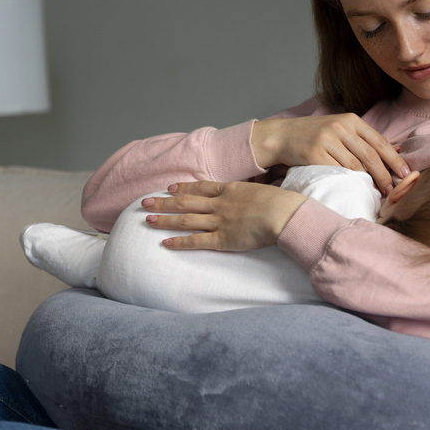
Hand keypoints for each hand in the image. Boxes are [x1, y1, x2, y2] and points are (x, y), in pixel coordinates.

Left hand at [141, 181, 306, 250]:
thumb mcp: (262, 189)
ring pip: (185, 220)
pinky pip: (196, 241)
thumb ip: (250, 193)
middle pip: (185, 202)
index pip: (200, 187)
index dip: (183, 187)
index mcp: (229, 190)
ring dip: (165, 219)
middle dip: (164, 202)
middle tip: (145, 202)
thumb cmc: (281, 202)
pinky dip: (179, 242)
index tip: (169, 187)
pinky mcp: (223, 240)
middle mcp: (219, 204)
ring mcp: (219, 221)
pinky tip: (165, 242)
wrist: (284, 214)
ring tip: (148, 220)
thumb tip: (249, 196)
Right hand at [251, 114, 409, 193]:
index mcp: (351, 120)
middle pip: (371, 155)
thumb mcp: (339, 129)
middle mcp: (340, 128)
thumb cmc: (314, 135)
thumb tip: (394, 151)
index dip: (395, 160)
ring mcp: (327, 140)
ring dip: (369, 182)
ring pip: (356, 166)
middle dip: (385, 175)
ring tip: (377, 193)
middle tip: (392, 190)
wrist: (281, 136)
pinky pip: (338, 172)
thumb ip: (363, 139)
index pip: (379, 141)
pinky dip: (350, 182)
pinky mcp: (315, 154)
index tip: (406, 173)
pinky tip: (356, 189)